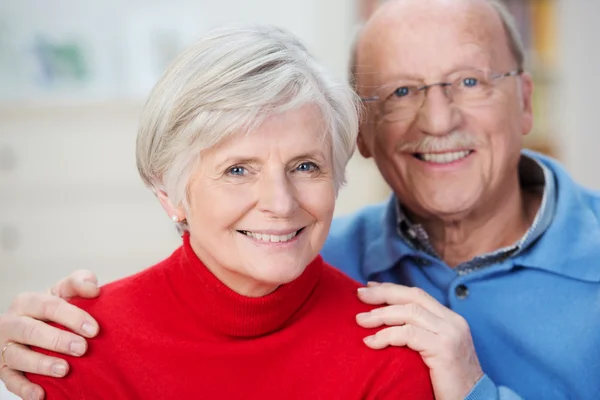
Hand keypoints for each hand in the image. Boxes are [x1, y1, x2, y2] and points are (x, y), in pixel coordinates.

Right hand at [0, 270, 99, 399]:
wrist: (28, 328)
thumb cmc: (50, 311)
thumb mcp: (62, 293)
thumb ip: (78, 283)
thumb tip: (93, 288)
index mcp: (28, 302)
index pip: (49, 305)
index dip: (72, 316)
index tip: (94, 329)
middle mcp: (12, 323)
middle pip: (30, 330)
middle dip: (57, 340)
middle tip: (82, 348)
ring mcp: (5, 347)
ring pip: (17, 356)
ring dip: (41, 364)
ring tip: (65, 370)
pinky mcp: (3, 369)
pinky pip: (10, 380)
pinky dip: (24, 388)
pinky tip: (40, 395)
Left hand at [356, 282, 482, 399]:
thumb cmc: (448, 381)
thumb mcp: (435, 350)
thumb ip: (419, 333)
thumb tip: (387, 320)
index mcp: (450, 319)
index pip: (417, 294)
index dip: (391, 289)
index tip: (369, 287)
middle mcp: (452, 321)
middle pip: (412, 296)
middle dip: (382, 293)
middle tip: (359, 294)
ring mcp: (450, 333)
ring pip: (409, 312)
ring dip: (380, 314)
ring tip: (360, 320)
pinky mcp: (444, 349)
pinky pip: (408, 334)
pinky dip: (386, 336)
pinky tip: (371, 342)